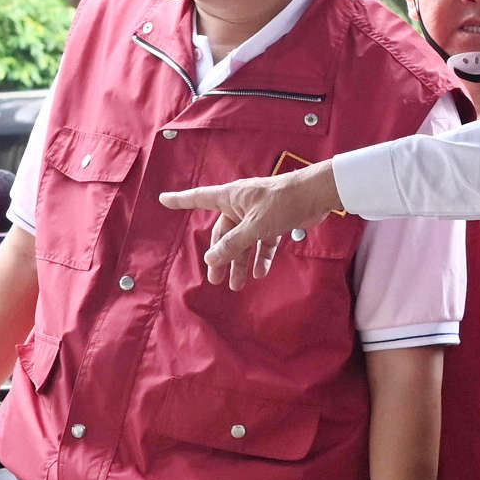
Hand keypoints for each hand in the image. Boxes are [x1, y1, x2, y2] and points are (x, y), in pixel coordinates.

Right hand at [157, 165, 345, 289]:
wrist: (317, 194)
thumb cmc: (283, 202)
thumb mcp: (255, 226)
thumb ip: (233, 244)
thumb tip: (211, 258)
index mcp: (231, 197)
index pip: (199, 198)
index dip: (181, 200)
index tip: (163, 200)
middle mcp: (241, 204)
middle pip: (224, 233)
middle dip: (221, 257)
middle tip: (216, 279)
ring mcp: (258, 213)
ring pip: (244, 241)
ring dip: (241, 262)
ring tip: (237, 285)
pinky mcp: (275, 221)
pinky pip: (263, 241)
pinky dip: (261, 256)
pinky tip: (260, 273)